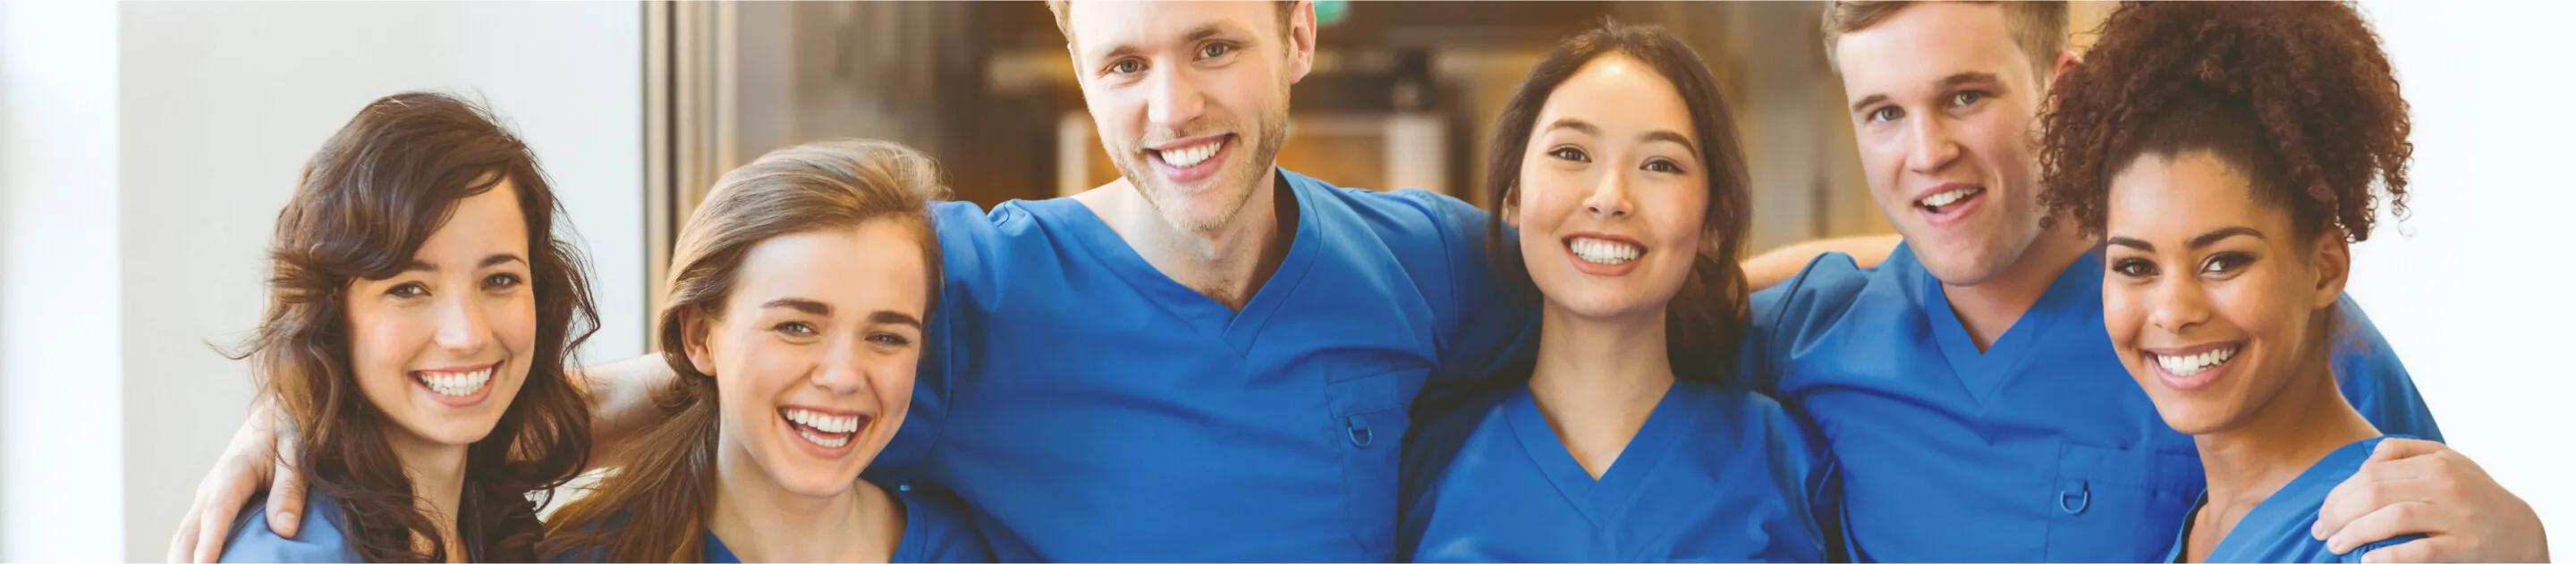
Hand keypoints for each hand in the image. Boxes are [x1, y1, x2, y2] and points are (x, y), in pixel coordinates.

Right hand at [166, 404, 303, 562]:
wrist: (273, 418)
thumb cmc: (288, 432)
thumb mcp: (297, 453)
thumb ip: (290, 489)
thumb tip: (285, 530)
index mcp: (232, 474)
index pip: (217, 514)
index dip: (209, 542)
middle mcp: (211, 489)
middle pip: (188, 532)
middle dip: (184, 561)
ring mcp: (206, 499)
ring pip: (184, 537)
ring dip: (182, 560)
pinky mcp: (210, 507)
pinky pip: (192, 535)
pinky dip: (190, 555)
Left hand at [2314, 438, 2548, 561]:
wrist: (2520, 527)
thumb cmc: (2471, 492)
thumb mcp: (2445, 460)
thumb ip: (2403, 452)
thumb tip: (2364, 461)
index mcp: (2433, 463)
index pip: (2370, 475)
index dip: (2338, 495)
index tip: (2323, 514)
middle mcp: (2444, 485)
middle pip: (2375, 495)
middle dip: (2338, 514)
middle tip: (2322, 532)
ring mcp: (2456, 516)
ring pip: (2393, 519)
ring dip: (2356, 534)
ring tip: (2336, 545)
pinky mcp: (2465, 545)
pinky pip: (2420, 550)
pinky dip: (2389, 556)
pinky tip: (2367, 561)